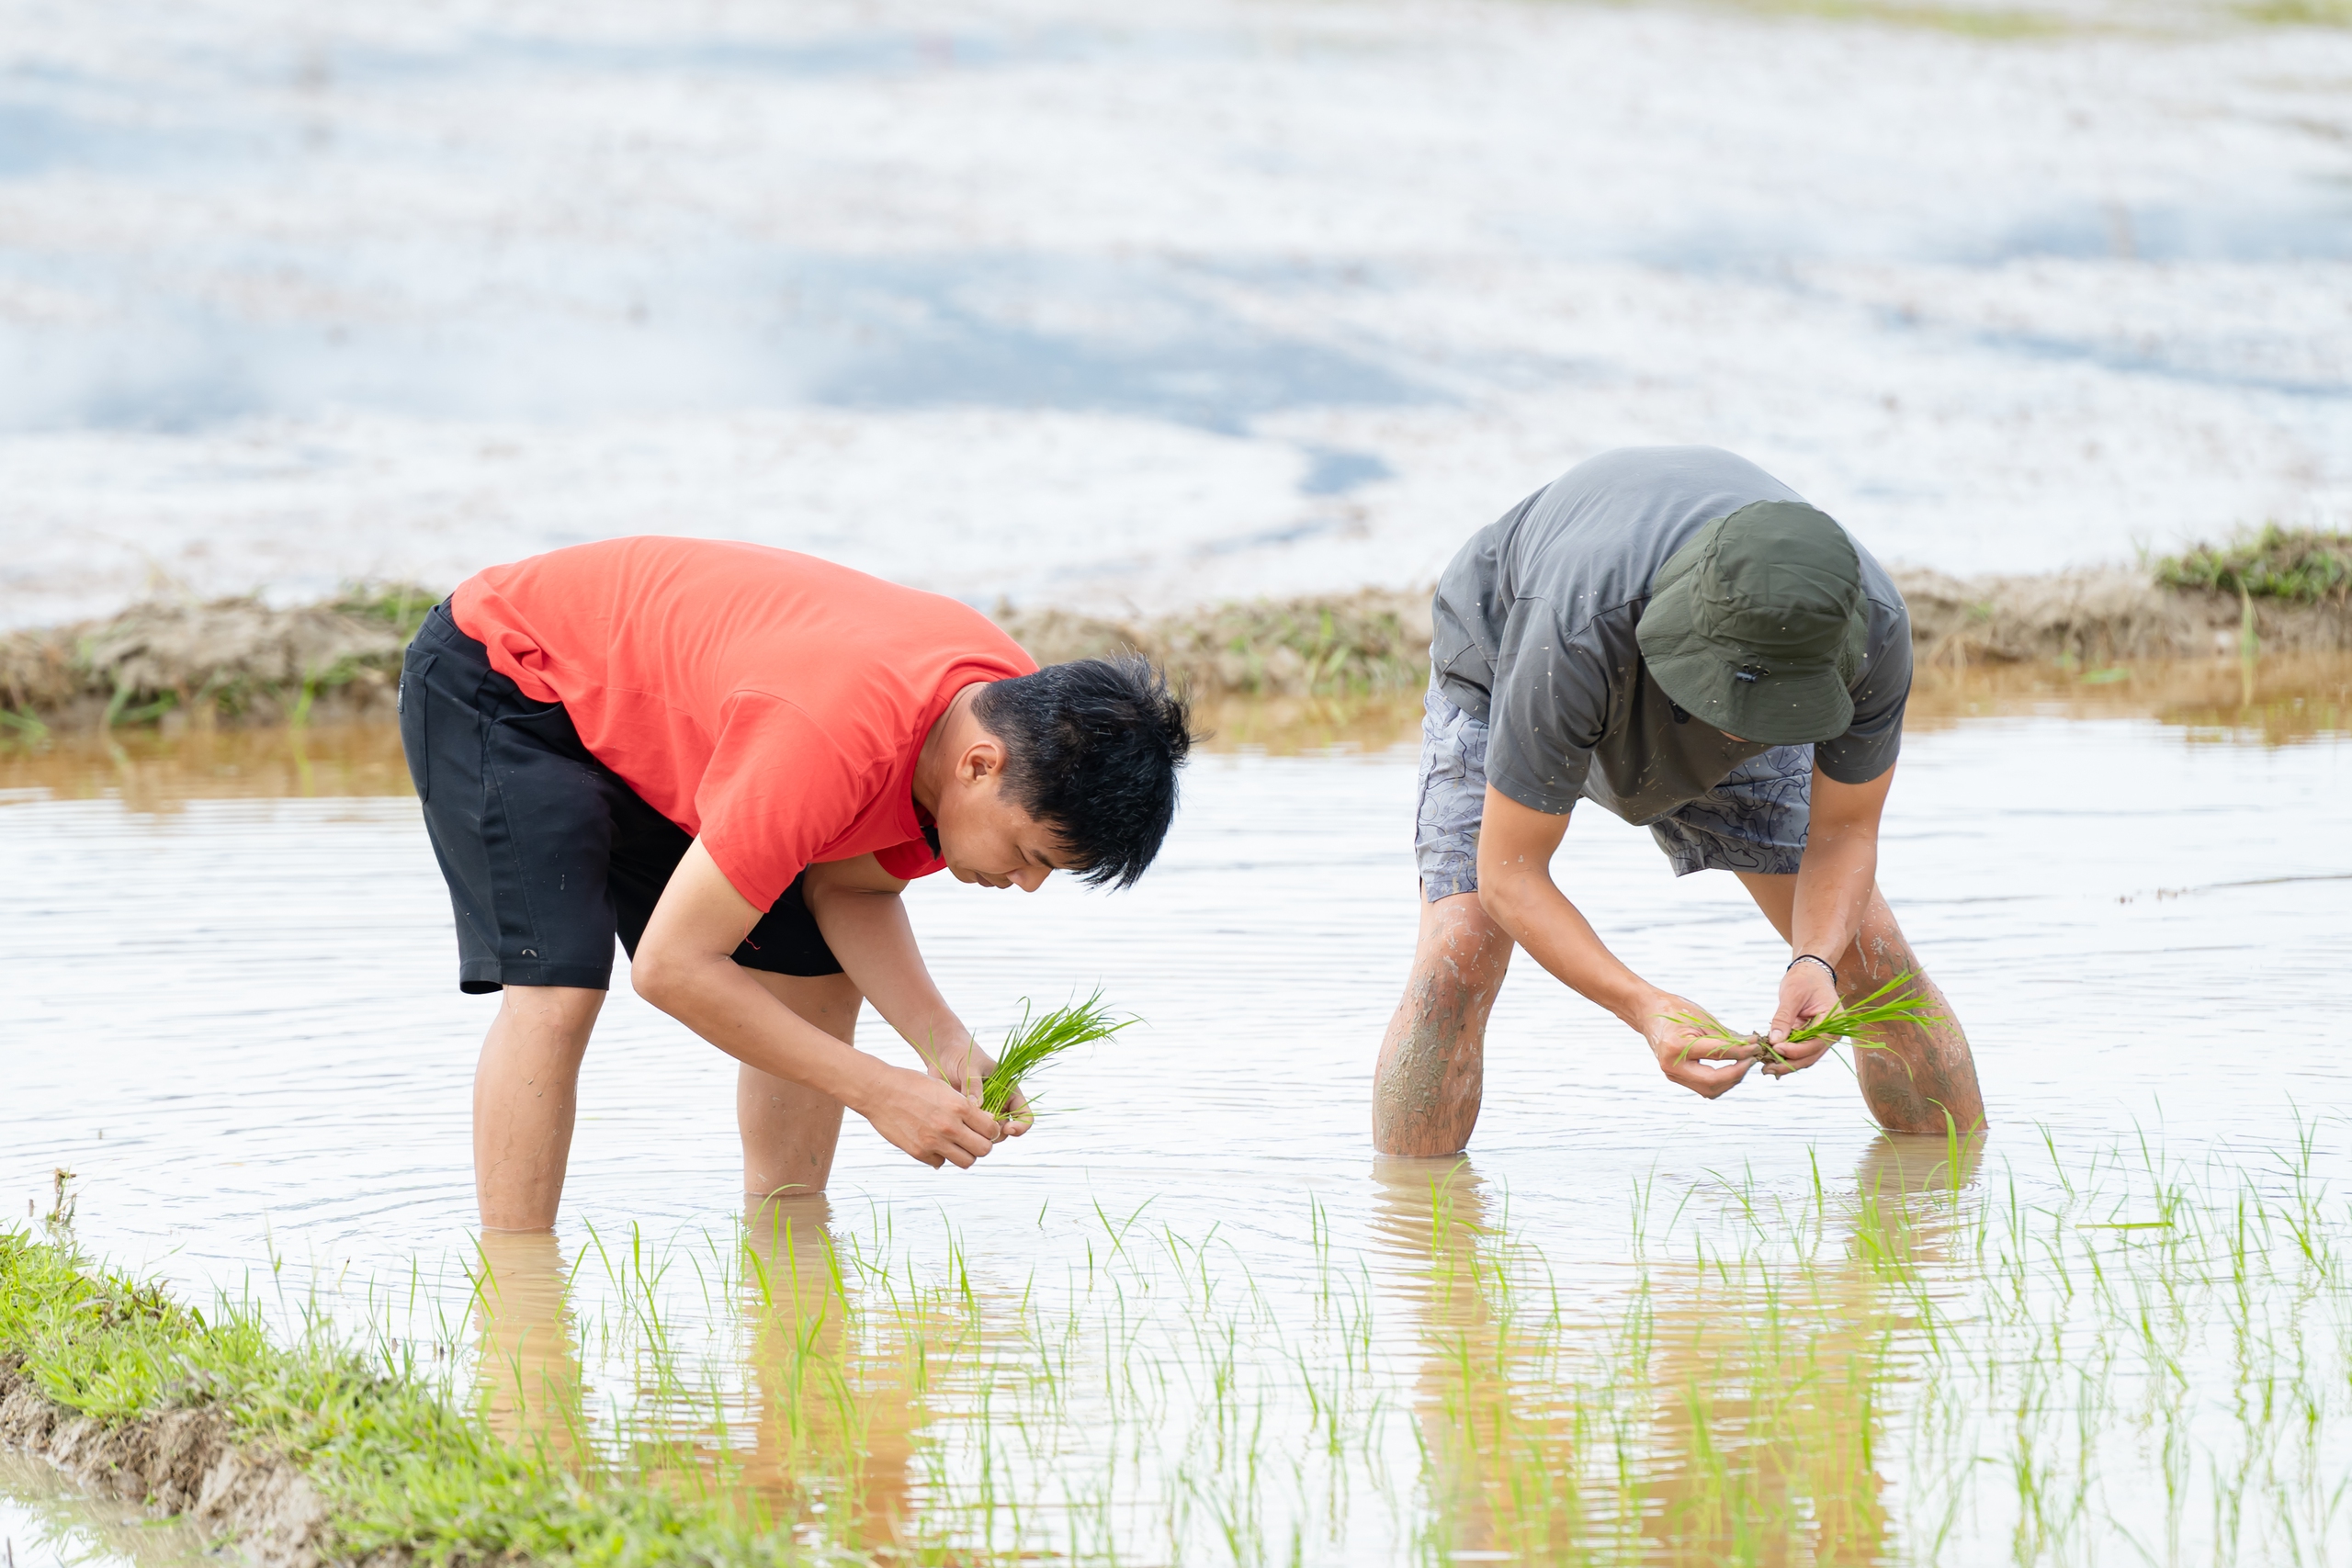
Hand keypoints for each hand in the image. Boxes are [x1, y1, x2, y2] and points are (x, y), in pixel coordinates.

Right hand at [857, 1062, 1004, 1168]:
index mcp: (959, 1106)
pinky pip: (941, 1163)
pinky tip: (933, 1143)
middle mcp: (949, 1126)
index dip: (992, 1130)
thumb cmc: (913, 1085)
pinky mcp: (919, 1152)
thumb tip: (987, 1122)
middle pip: (983, 1150)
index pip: (991, 1129)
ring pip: (966, 1161)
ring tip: (956, 1144)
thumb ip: (966, 1107)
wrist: (879, 1091)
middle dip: (982, 1145)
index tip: (985, 1129)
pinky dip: (940, 1156)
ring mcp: (933, 1141)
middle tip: (974, 1139)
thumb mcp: (944, 1088)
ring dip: (965, 1154)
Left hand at [921, 1038, 1031, 1138]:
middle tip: (982, 1130)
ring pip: (988, 1133)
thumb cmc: (963, 1054)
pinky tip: (957, 1122)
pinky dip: (966, 1130)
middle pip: (1006, 1130)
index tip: (1008, 1129)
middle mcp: (998, 1104)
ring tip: (967, 1123)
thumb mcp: (972, 1066)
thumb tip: (977, 1106)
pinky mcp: (967, 1116)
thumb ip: (975, 1085)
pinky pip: (970, 1130)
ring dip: (980, 1133)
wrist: (943, 1054)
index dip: (1021, 1126)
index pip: (1024, 1115)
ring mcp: (983, 1111)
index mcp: (1008, 1091)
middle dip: (996, 1133)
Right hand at [1635, 992, 1756, 1098]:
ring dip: (1730, 1080)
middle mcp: (1672, 1066)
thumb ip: (1727, 1037)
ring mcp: (1672, 1075)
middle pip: (1714, 1082)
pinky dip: (1720, 1081)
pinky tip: (1730, 1068)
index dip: (1742, 1053)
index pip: (1719, 1055)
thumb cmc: (1675, 1011)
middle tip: (1751, 1059)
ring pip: (1710, 1090)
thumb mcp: (1703, 1019)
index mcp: (1677, 1047)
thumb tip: (1752, 1046)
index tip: (1757, 1046)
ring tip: (1743, 1063)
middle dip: (1738, 1073)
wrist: (1648, 1013)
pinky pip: (1704, 1087)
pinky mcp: (1676, 1077)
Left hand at [1764, 961, 1840, 1077]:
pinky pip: (1799, 1051)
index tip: (1776, 1049)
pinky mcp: (1810, 1038)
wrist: (1810, 972)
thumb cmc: (1804, 979)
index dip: (1796, 1050)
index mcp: (1833, 1021)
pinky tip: (1770, 1059)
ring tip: (1766, 1067)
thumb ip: (1784, 1018)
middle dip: (1789, 1063)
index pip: (1816, 1043)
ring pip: (1805, 1058)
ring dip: (1786, 1063)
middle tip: (1767, 1068)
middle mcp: (1830, 1033)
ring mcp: (1821, 1037)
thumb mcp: (1792, 995)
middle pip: (1811, 1056)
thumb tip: (1775, 1041)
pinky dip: (1786, 1056)